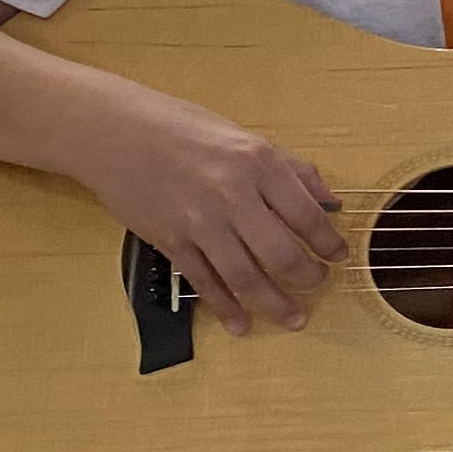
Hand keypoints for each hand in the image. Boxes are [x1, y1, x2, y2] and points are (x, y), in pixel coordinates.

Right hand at [84, 89, 343, 336]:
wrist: (113, 132)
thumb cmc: (181, 128)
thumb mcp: (245, 136)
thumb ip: (290, 169)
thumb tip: (328, 201)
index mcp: (258, 163)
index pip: (308, 216)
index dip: (329, 242)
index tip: (339, 255)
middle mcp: (232, 194)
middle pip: (281, 253)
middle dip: (307, 277)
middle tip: (317, 284)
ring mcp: (199, 222)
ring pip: (246, 277)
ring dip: (274, 304)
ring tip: (294, 318)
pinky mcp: (170, 240)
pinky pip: (205, 282)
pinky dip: (226, 307)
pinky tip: (241, 323)